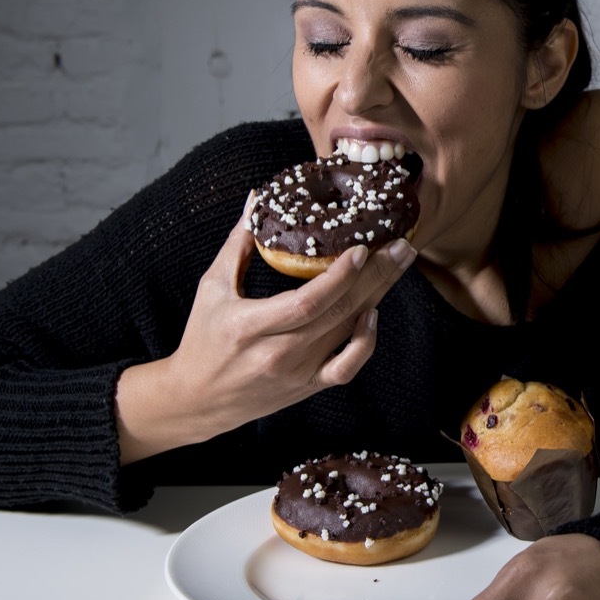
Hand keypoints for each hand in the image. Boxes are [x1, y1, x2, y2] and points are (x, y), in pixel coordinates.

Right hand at [115, 206, 415, 461]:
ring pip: (347, 331)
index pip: (305, 302)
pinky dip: (366, 342)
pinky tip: (374, 313)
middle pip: (338, 313)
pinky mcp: (308, 385)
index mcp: (249, 326)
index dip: (339, 277)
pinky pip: (347, 367)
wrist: (198, 400)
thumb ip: (238, 244)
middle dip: (375, 276)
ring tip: (398, 264)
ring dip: (377, 295)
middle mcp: (279, 353)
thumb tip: (255, 199)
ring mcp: (298, 373)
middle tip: (401, 246)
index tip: (362, 248)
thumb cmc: (203, 339)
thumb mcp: (211, 288)